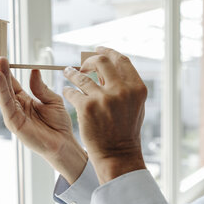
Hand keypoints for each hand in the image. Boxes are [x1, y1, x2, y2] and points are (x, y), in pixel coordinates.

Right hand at [0, 52, 86, 183]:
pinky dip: (2, 90)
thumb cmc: (59, 124)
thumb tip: (33, 70)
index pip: (11, 80)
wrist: (64, 143)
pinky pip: (6, 103)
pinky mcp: (14, 123)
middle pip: (2, 84)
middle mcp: (16, 106)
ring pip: (2, 92)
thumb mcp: (52, 100)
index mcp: (24, 99)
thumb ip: (41, 87)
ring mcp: (13, 114)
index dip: (4, 67)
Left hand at [63, 47, 146, 184]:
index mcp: (136, 88)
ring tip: (67, 72)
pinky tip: (67, 92)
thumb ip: (124, 85)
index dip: (109, 51)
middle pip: (102, 61)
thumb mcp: (133, 105)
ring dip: (72, 72)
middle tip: (83, 64)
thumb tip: (106, 67)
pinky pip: (73, 91)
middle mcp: (122, 90)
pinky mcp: (87, 107)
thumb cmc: (126, 130)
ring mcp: (104, 98)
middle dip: (89, 59)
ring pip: (82, 75)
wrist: (118, 154)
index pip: (121, 60)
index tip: (98, 49)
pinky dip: (68, 90)